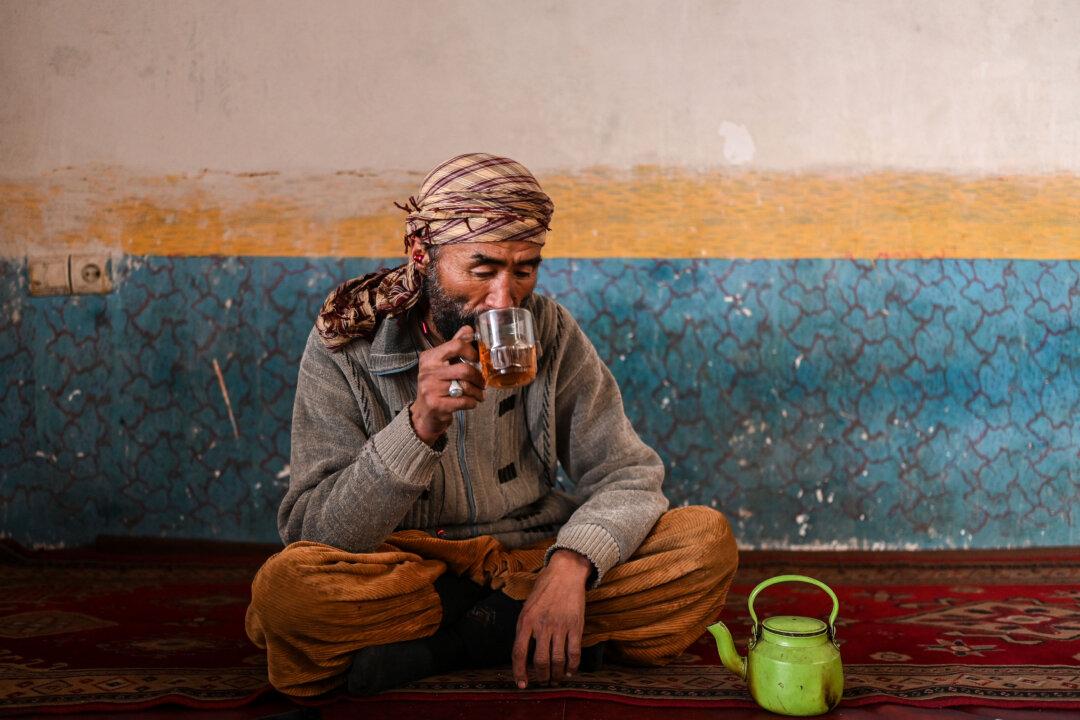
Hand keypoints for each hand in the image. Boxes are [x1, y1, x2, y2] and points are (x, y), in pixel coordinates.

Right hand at [410, 325, 486, 444]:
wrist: (424, 413)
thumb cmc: (436, 386)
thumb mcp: (441, 364)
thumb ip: (454, 346)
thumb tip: (469, 329)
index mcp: (430, 358)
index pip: (456, 345)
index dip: (472, 352)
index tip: (477, 360)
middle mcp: (428, 371)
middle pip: (464, 369)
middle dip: (478, 377)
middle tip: (482, 382)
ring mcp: (431, 388)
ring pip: (466, 386)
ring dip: (478, 392)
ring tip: (479, 394)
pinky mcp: (437, 404)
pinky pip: (464, 401)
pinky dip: (472, 402)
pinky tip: (471, 401)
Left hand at [512, 549, 590, 687]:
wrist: (565, 573)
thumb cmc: (544, 589)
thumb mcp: (527, 607)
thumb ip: (524, 629)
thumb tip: (522, 654)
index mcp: (526, 621)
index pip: (519, 653)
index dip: (519, 672)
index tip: (522, 684)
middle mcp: (542, 625)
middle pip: (540, 661)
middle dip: (541, 677)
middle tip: (543, 682)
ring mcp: (560, 626)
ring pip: (557, 660)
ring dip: (556, 675)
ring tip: (556, 680)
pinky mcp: (576, 626)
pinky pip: (574, 653)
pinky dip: (572, 666)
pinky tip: (570, 671)